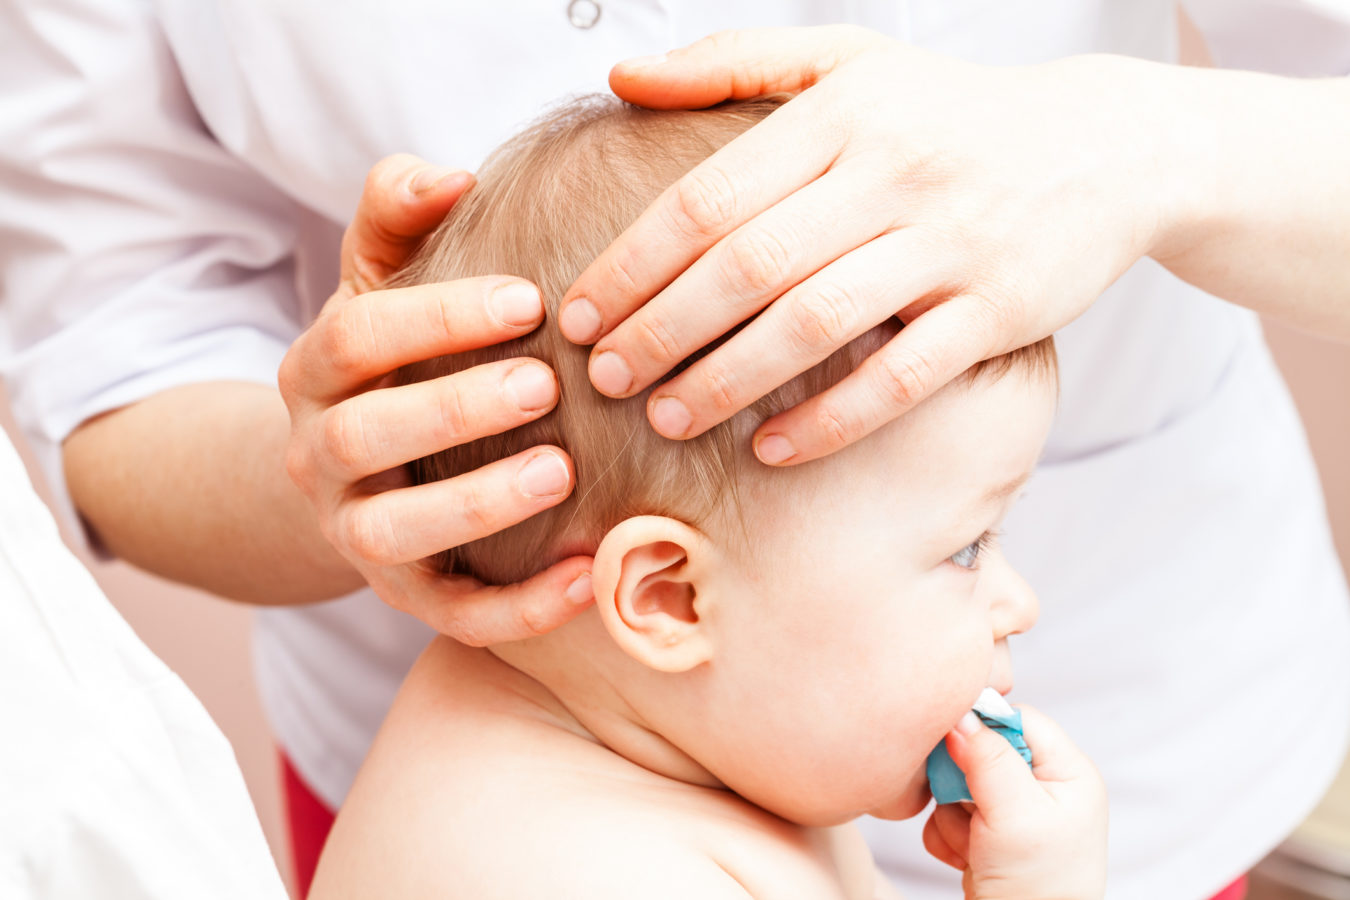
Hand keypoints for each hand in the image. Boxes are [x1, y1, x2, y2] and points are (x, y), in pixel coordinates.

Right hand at [279, 154, 593, 644]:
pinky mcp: (404, 594)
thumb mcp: (380, 277)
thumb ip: (399, 214)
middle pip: (364, 436)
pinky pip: (451, 614)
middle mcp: (319, 454)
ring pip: (393, 533)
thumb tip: (449, 174)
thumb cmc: (392, 358)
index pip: (356, 335)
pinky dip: (516, 607)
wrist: (356, 471)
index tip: (529, 299)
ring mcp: (354, 532)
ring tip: (560, 473)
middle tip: (543, 384)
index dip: (435, 318)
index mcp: (314, 370)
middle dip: (451, 408)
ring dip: (474, 505)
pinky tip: (586, 577)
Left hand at [562, 26, 1169, 464]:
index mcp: (840, 114)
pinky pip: (902, 377)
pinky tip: (773, 451)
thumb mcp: (847, 62)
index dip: (632, 264)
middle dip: (661, 330)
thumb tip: (620, 74)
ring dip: (730, 379)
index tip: (578, 314)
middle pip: (748, 265)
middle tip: (603, 378)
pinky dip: (832, 419)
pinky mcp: (999, 309)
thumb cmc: (949, 114)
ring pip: (816, 322)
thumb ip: (731, 62)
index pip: (709, 197)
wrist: (1106, 147)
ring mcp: (951, 242)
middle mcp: (892, 172)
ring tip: (668, 418)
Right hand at [922, 706, 1107, 899]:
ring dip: (953, 815)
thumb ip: (988, 757)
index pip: (1019, 720)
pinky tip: (967, 859)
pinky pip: (948, 814)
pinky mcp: (987, 836)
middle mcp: (1043, 788)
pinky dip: (948, 836)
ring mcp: (1013, 814)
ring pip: (957, 783)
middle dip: (963, 782)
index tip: (956, 744)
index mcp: (1068, 773)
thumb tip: (959, 714)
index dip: (985, 726)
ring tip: (974, 846)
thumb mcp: (1016, 812)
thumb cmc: (1038, 885)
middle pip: (982, 749)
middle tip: (972, 809)